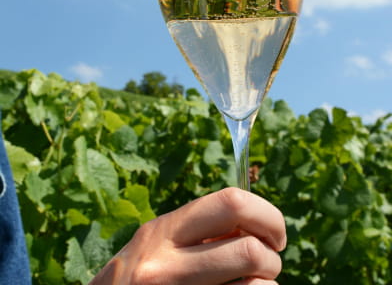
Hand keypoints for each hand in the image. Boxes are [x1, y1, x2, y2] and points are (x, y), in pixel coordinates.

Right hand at [90, 187, 285, 284]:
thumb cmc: (137, 275)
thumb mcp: (159, 242)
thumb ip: (200, 228)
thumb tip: (256, 222)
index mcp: (164, 230)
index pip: (231, 203)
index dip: (267, 215)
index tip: (273, 232)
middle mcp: (166, 264)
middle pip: (250, 248)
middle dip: (273, 253)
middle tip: (270, 259)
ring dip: (268, 282)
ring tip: (255, 281)